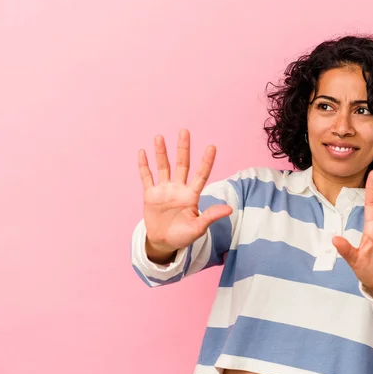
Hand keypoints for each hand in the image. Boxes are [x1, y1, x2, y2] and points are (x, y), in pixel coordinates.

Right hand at [138, 129, 232, 258]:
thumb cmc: (184, 236)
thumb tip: (229, 209)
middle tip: (184, 131)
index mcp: (192, 195)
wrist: (164, 243)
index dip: (206, 161)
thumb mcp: (198, 228)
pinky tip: (143, 152)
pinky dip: (144, 166)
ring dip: (161, 153)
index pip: (201, 174)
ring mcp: (164, 190)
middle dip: (183, 148)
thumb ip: (211, 216)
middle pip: (182, 164)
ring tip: (159, 137)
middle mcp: (179, 188)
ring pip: (164, 167)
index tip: (212, 147)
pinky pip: (147, 177)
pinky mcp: (150, 194)